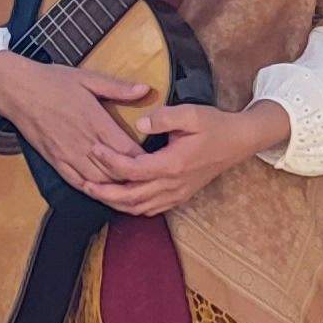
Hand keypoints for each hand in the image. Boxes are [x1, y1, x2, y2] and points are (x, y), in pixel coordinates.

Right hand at [0, 52, 148, 193]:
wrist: (17, 91)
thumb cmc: (53, 81)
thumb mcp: (88, 78)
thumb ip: (118, 88)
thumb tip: (146, 89)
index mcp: (96, 121)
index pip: (127, 149)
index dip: (145, 160)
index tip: (159, 161)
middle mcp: (84, 142)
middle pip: (116, 170)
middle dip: (135, 179)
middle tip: (152, 182)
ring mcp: (68, 155)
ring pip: (98, 181)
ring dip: (116, 188)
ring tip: (133, 192)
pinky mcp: (55, 161)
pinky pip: (77, 182)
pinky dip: (93, 190)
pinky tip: (104, 193)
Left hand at [86, 102, 284, 217]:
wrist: (239, 142)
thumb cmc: (214, 125)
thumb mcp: (191, 113)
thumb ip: (163, 118)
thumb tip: (138, 124)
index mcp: (172, 164)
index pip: (132, 170)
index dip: (109, 161)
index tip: (93, 148)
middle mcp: (173, 185)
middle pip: (130, 198)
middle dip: (104, 192)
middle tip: (83, 182)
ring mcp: (176, 194)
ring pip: (139, 208)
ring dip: (115, 203)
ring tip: (96, 192)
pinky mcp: (179, 196)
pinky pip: (151, 209)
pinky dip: (131, 207)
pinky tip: (120, 198)